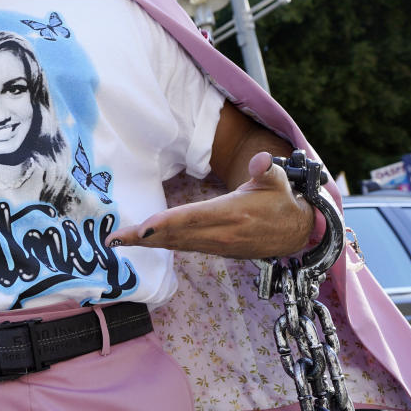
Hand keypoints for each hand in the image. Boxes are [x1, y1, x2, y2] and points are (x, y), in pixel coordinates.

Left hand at [107, 151, 312, 258]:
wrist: (296, 234)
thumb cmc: (282, 201)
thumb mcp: (278, 181)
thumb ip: (266, 169)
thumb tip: (260, 159)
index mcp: (234, 213)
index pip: (194, 218)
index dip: (167, 223)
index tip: (143, 226)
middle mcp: (222, 233)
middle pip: (177, 235)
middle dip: (144, 237)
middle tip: (114, 238)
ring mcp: (218, 245)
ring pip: (177, 244)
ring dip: (147, 242)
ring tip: (120, 240)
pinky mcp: (216, 250)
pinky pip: (184, 247)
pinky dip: (161, 244)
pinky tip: (142, 240)